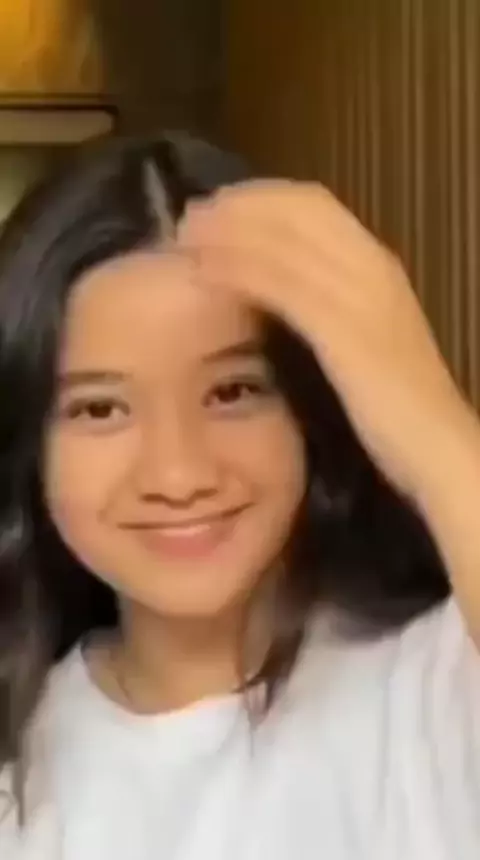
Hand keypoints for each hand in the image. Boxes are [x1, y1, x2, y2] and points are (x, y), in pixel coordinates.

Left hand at [178, 180, 477, 505]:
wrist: (436, 444)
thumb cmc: (398, 402)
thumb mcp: (364, 339)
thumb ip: (332, 309)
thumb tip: (282, 291)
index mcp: (378, 266)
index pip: (316, 206)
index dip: (262, 198)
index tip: (220, 204)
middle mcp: (371, 268)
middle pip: (296, 212)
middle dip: (239, 206)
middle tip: (190, 215)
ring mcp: (359, 297)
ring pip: (285, 244)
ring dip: (230, 232)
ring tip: (184, 234)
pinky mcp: (344, 332)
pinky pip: (283, 286)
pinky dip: (240, 271)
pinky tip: (205, 272)